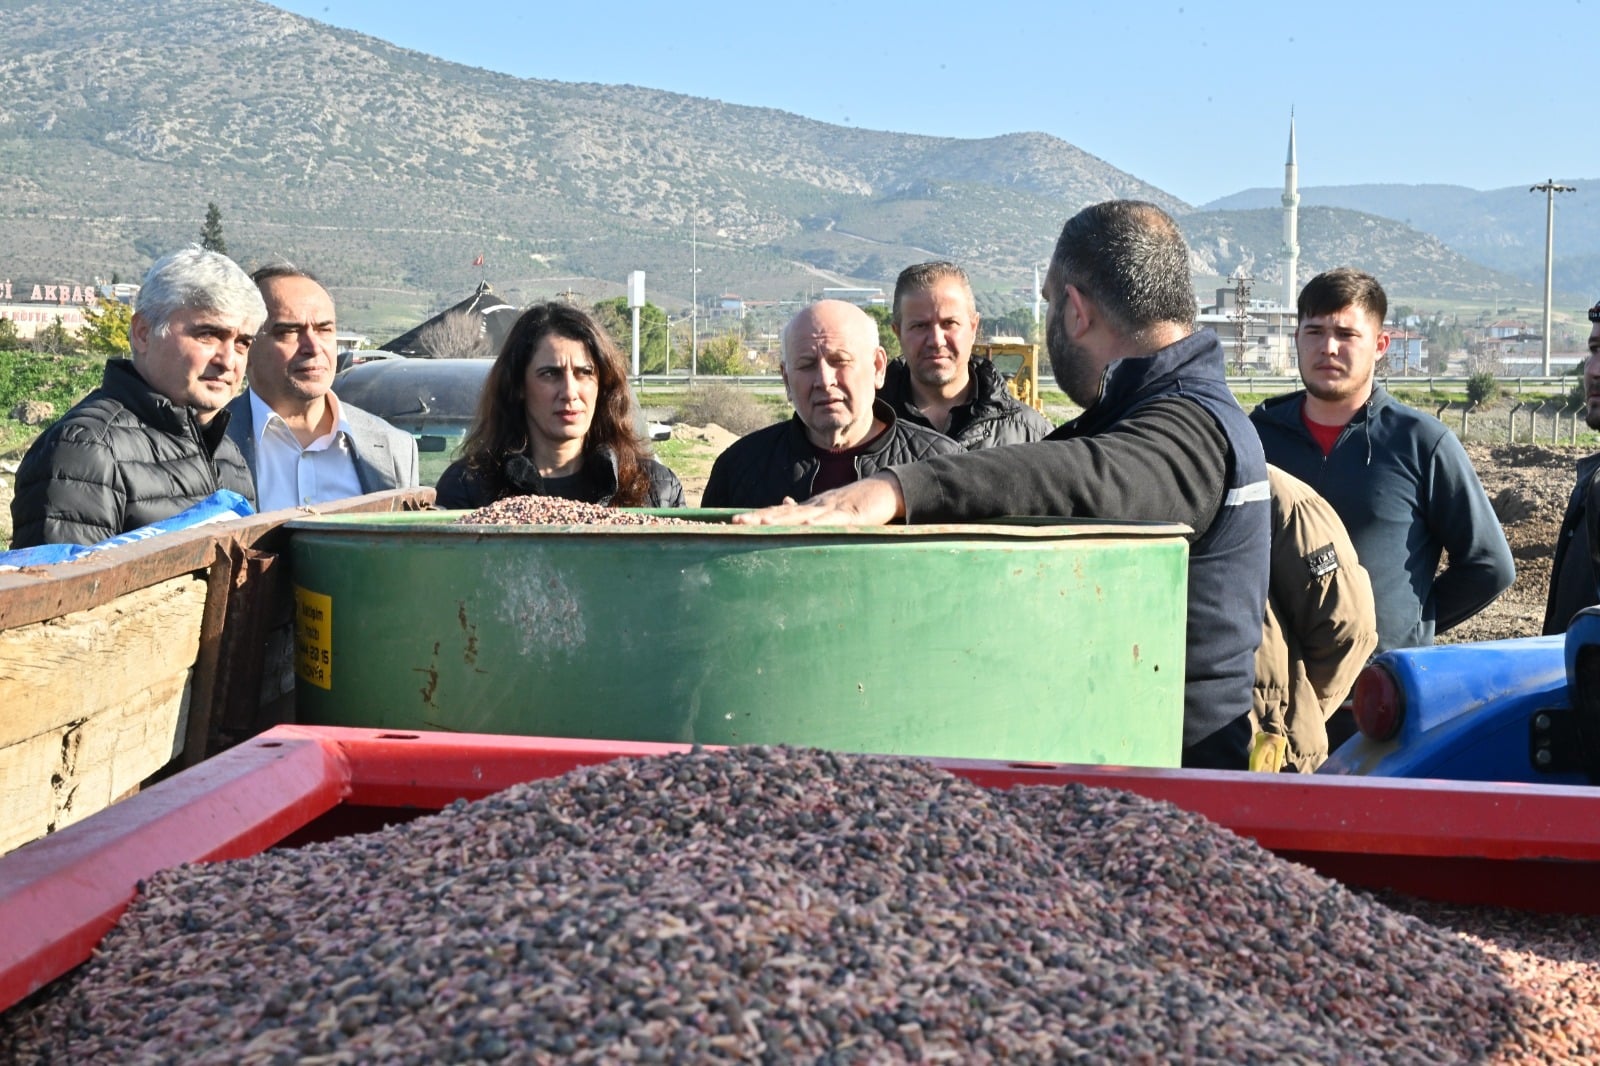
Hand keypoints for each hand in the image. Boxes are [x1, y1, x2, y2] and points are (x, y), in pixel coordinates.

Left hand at [731, 473, 904, 525]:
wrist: (884, 489)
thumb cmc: (856, 503)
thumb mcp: (827, 507)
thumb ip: (805, 509)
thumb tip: (782, 503)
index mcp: (810, 508)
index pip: (778, 512)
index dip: (757, 515)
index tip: (734, 521)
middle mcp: (816, 507)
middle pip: (783, 513)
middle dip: (759, 517)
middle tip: (736, 522)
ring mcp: (832, 510)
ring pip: (803, 516)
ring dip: (781, 520)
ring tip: (760, 524)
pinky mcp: (851, 516)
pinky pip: (833, 521)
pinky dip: (819, 523)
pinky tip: (806, 527)